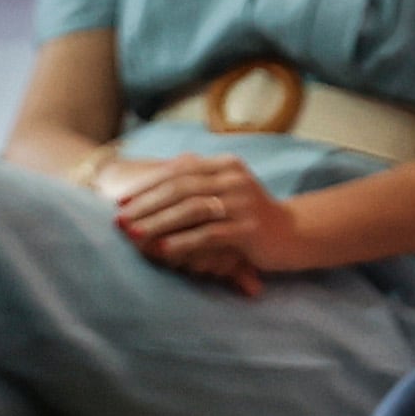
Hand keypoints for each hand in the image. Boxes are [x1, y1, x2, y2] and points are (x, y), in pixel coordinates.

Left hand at [107, 151, 302, 295]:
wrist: (294, 233)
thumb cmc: (251, 215)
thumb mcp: (227, 191)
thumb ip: (199, 182)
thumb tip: (155, 182)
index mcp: (226, 165)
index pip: (179, 169)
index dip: (147, 185)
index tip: (121, 201)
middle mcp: (234, 178)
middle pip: (181, 188)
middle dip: (146, 204)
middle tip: (119, 220)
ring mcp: (242, 202)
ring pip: (191, 209)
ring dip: (157, 223)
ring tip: (133, 235)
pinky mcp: (248, 228)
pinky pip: (208, 233)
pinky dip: (182, 241)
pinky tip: (162, 250)